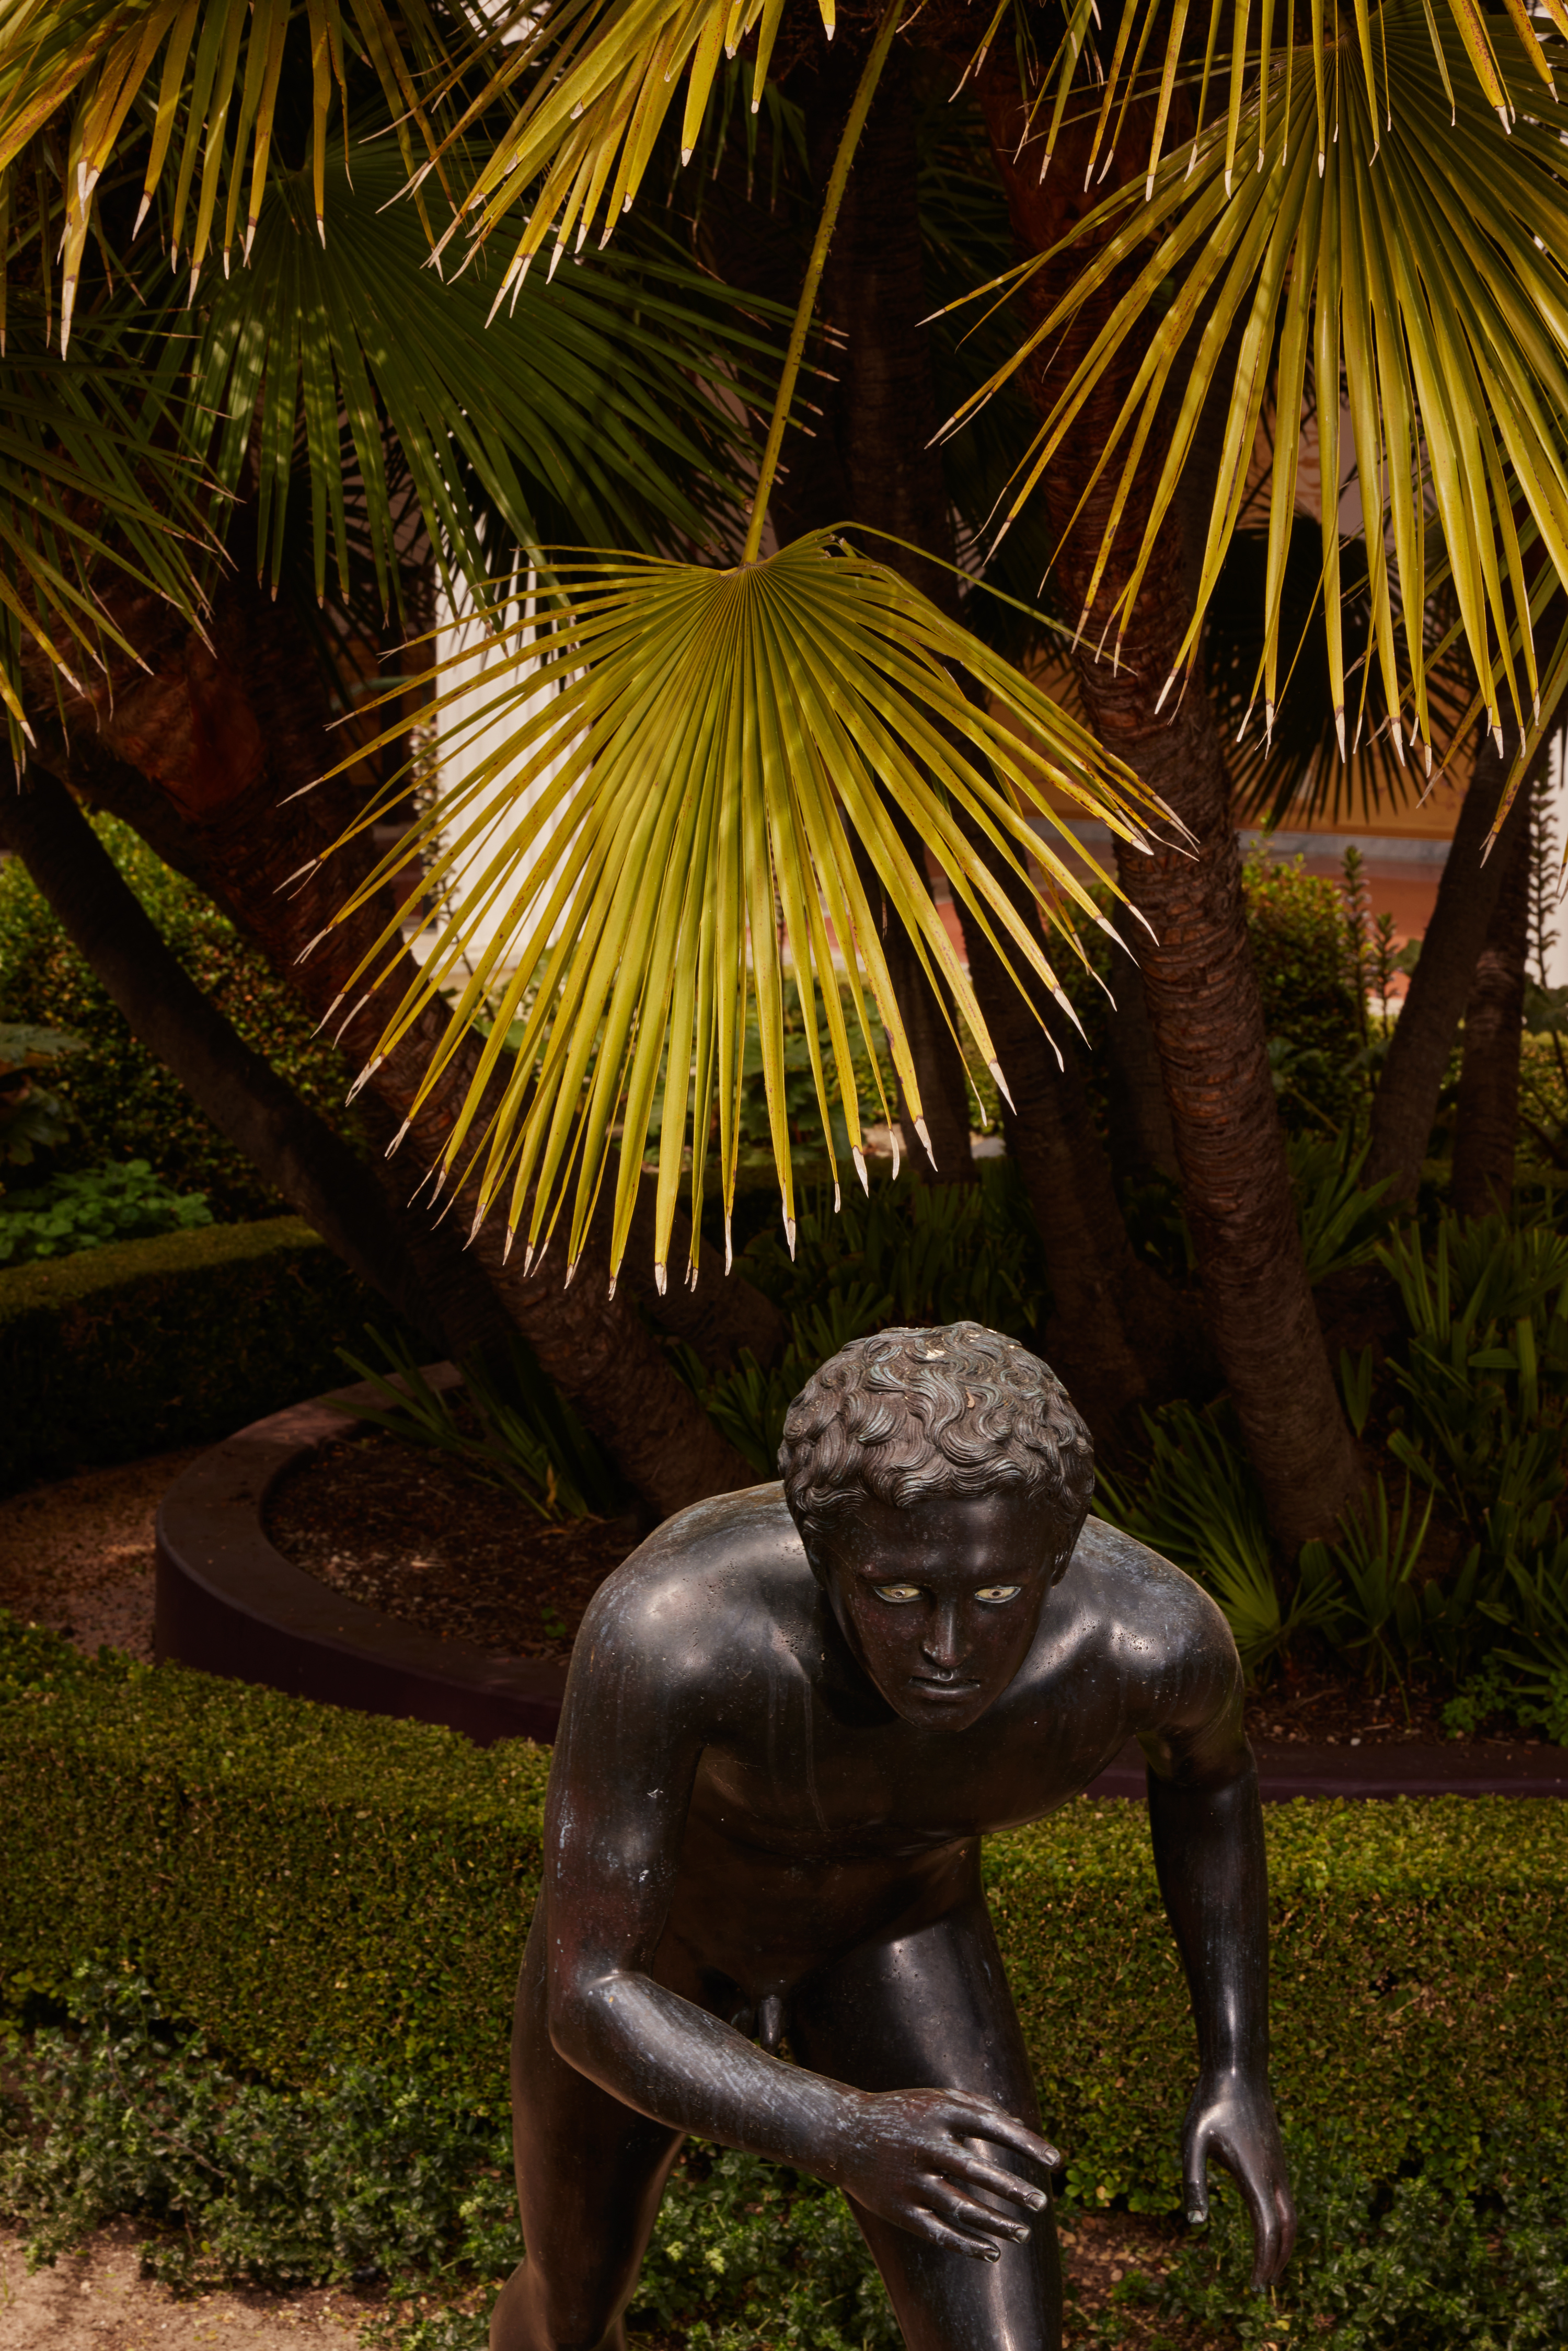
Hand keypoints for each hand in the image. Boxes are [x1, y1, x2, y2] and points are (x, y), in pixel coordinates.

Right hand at [827, 2086, 1058, 2260]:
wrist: (844, 2133)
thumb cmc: (903, 2114)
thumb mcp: (936, 2100)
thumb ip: (977, 2107)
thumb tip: (1019, 2124)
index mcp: (938, 2112)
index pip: (992, 2126)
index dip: (1027, 2143)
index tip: (1055, 2161)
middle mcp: (925, 2145)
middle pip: (977, 2170)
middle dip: (1013, 2190)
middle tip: (1042, 2203)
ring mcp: (910, 2179)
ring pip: (961, 2208)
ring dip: (996, 2223)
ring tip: (1023, 2232)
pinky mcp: (898, 2209)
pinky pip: (939, 2232)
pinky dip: (967, 2245)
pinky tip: (992, 2251)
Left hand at [1182, 2063, 1294, 2287]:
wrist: (1238, 2071)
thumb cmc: (1211, 2104)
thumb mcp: (1191, 2140)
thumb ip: (1193, 2181)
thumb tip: (1195, 2225)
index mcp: (1254, 2176)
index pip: (1267, 2231)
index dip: (1263, 2261)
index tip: (1253, 2285)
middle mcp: (1273, 2175)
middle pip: (1287, 2229)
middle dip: (1278, 2260)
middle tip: (1262, 2285)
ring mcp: (1278, 2167)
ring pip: (1291, 2215)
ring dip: (1284, 2243)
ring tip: (1269, 2265)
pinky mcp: (1276, 2159)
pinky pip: (1286, 2200)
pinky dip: (1283, 2223)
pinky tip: (1268, 2227)